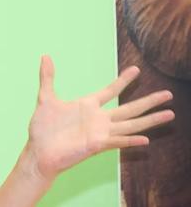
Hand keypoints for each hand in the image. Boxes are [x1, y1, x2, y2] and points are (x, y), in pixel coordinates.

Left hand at [26, 55, 174, 180]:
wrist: (38, 151)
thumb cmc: (42, 128)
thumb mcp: (45, 98)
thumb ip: (47, 77)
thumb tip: (45, 56)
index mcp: (87, 106)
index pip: (111, 90)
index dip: (124, 80)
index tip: (136, 69)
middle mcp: (98, 119)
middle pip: (129, 108)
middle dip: (149, 101)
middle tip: (168, 93)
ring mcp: (99, 133)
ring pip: (130, 125)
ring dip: (149, 120)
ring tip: (169, 113)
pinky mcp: (95, 145)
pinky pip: (116, 142)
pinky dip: (130, 141)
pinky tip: (145, 139)